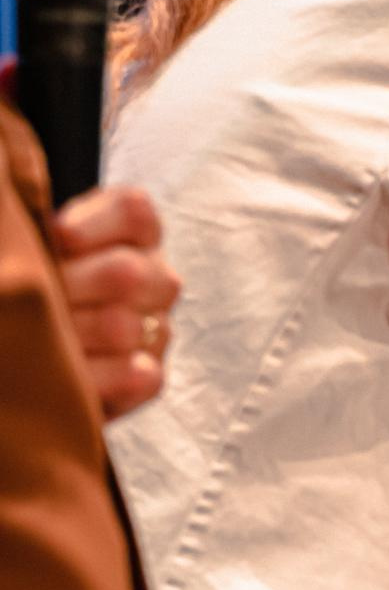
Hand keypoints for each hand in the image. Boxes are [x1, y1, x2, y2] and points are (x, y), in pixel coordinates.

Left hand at [51, 184, 179, 418]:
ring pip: (121, 327)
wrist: (31, 346)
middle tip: (34, 301)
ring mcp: (157, 327)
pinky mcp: (151, 376)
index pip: (134, 211)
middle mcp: (155, 277)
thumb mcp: (36, 249)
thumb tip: (36, 227)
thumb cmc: (32, 287)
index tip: (56, 238)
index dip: (92, 223)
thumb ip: (36, 233)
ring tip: (41, 339)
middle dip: (69, 288)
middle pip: (125, 274)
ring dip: (69, 336)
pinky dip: (98, 378)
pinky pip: (138, 376)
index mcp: (132, 235)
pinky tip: (70, 374)